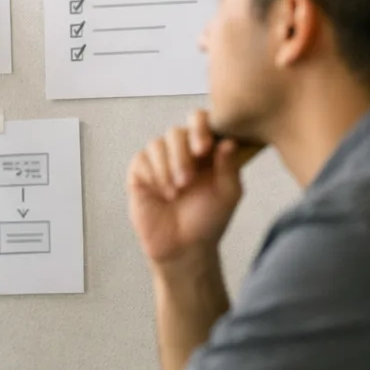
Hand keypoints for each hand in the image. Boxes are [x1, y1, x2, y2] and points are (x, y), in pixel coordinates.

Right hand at [128, 110, 261, 266]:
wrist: (184, 248)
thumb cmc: (209, 221)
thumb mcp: (228, 194)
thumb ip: (229, 167)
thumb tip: (228, 141)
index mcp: (205, 151)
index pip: (200, 121)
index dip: (200, 126)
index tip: (204, 148)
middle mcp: (181, 151)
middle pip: (176, 131)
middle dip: (182, 154)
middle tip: (188, 180)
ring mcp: (159, 161)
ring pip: (157, 144)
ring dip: (168, 167)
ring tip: (176, 191)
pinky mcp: (140, 174)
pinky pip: (141, 160)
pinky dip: (153, 175)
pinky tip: (163, 193)